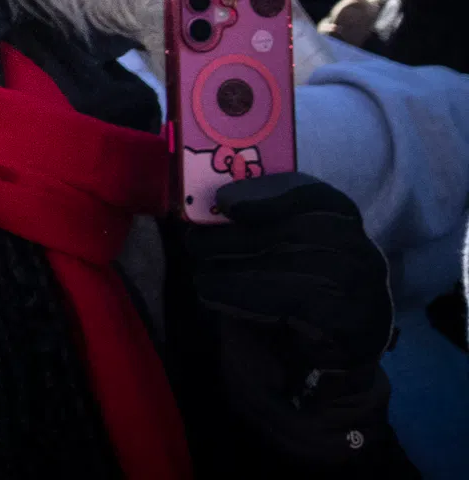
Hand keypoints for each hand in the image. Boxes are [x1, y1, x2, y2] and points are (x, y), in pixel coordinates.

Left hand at [188, 171, 394, 451]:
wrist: (332, 364)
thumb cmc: (296, 297)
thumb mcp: (282, 252)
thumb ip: (258, 227)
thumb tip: (205, 204)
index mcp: (347, 225)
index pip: (314, 195)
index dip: (267, 194)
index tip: (225, 202)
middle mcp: (364, 253)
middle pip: (292, 232)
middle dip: (234, 237)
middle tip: (193, 244)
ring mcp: (364, 290)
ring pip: (288, 267)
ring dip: (233, 269)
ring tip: (200, 274)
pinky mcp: (352, 325)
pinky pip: (290, 302)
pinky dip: (244, 297)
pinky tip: (214, 296)